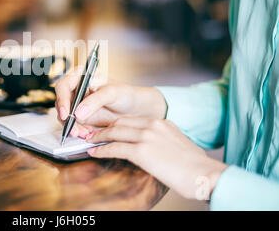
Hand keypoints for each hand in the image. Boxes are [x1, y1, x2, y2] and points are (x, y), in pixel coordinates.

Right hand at [54, 69, 166, 137]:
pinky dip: (78, 132)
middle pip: (61, 104)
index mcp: (80, 77)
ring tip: (83, 134)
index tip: (66, 113)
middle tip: (73, 129)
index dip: (62, 100)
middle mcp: (75, 91)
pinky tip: (87, 134)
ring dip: (71, 127)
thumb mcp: (112, 93)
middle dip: (66, 118)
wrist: (134, 109)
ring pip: (65, 117)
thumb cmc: (125, 94)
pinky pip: (73, 126)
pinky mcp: (81, 118)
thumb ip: (95, 101)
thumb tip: (78, 112)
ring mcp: (77, 105)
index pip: (63, 86)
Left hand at [86, 117, 227, 199]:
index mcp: (161, 122)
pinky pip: (115, 148)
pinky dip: (101, 150)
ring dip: (98, 138)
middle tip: (92, 134)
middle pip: (120, 122)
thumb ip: (162, 141)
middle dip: (103, 128)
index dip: (115, 124)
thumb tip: (151, 148)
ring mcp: (146, 136)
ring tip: (89, 142)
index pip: (131, 119)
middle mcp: (152, 125)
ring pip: (114, 132)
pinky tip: (94, 153)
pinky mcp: (142, 150)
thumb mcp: (177, 145)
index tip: (106, 129)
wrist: (205, 174)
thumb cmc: (195, 166)